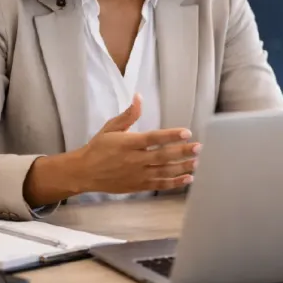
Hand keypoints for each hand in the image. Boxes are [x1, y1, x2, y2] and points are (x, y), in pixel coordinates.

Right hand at [70, 94, 200, 193]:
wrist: (83, 173)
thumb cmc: (98, 148)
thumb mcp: (111, 128)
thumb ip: (128, 115)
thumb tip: (139, 97)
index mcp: (127, 144)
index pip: (152, 139)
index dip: (170, 136)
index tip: (186, 132)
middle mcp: (133, 160)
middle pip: (162, 156)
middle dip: (182, 152)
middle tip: (199, 147)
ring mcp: (137, 175)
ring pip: (163, 172)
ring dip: (182, 167)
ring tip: (197, 162)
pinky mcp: (138, 186)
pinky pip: (159, 184)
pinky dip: (174, 182)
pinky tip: (188, 178)